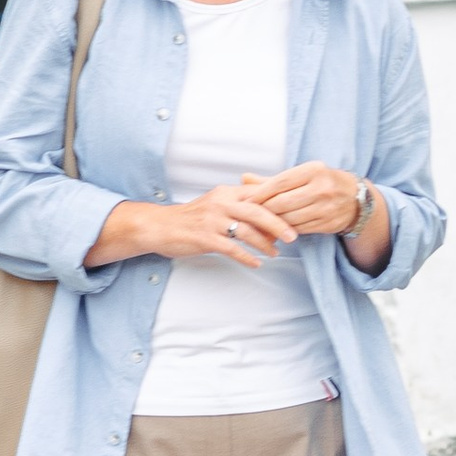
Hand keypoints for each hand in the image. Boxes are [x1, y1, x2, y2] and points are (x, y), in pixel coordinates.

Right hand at [114, 183, 287, 269]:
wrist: (160, 226)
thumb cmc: (193, 217)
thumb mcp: (216, 202)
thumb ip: (240, 204)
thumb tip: (270, 212)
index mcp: (227, 192)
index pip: (259, 194)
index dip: (278, 204)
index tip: (294, 214)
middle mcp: (221, 203)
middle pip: (258, 211)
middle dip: (278, 224)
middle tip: (293, 236)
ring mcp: (212, 221)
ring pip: (247, 232)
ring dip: (264, 244)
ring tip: (275, 253)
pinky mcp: (205, 238)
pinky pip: (232, 249)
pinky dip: (247, 257)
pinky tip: (256, 263)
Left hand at [249, 161, 368, 236]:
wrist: (355, 198)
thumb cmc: (322, 183)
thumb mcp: (302, 175)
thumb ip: (272, 179)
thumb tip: (243, 178)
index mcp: (313, 171)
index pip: (280, 182)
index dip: (261, 192)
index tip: (248, 199)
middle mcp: (321, 188)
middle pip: (282, 203)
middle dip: (264, 210)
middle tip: (251, 214)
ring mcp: (326, 208)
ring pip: (289, 218)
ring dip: (273, 222)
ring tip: (262, 222)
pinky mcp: (328, 224)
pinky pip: (299, 229)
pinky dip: (286, 229)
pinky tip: (278, 228)